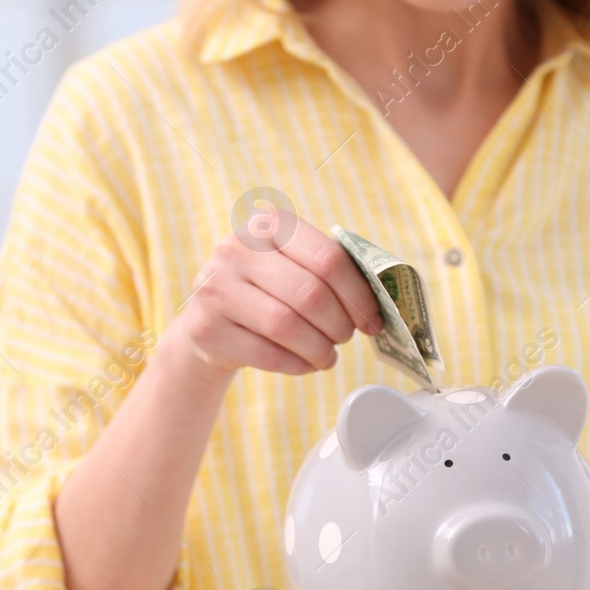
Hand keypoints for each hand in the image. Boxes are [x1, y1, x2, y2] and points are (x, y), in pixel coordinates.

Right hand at [170, 218, 382, 381]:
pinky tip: (304, 362)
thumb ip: (330, 270)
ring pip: (288, 326)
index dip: (359, 295)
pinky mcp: (206, 328)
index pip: (329, 259)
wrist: (208, 322)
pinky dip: (297, 364)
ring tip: (326, 355)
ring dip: (319, 349)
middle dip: (340, 325)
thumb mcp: (291, 266)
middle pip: (310, 295)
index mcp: (268, 225)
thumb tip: (384, 299)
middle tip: (345, 337)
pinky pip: (268, 354)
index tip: (372, 319)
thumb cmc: (266, 292)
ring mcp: (216, 288)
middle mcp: (236, 249)